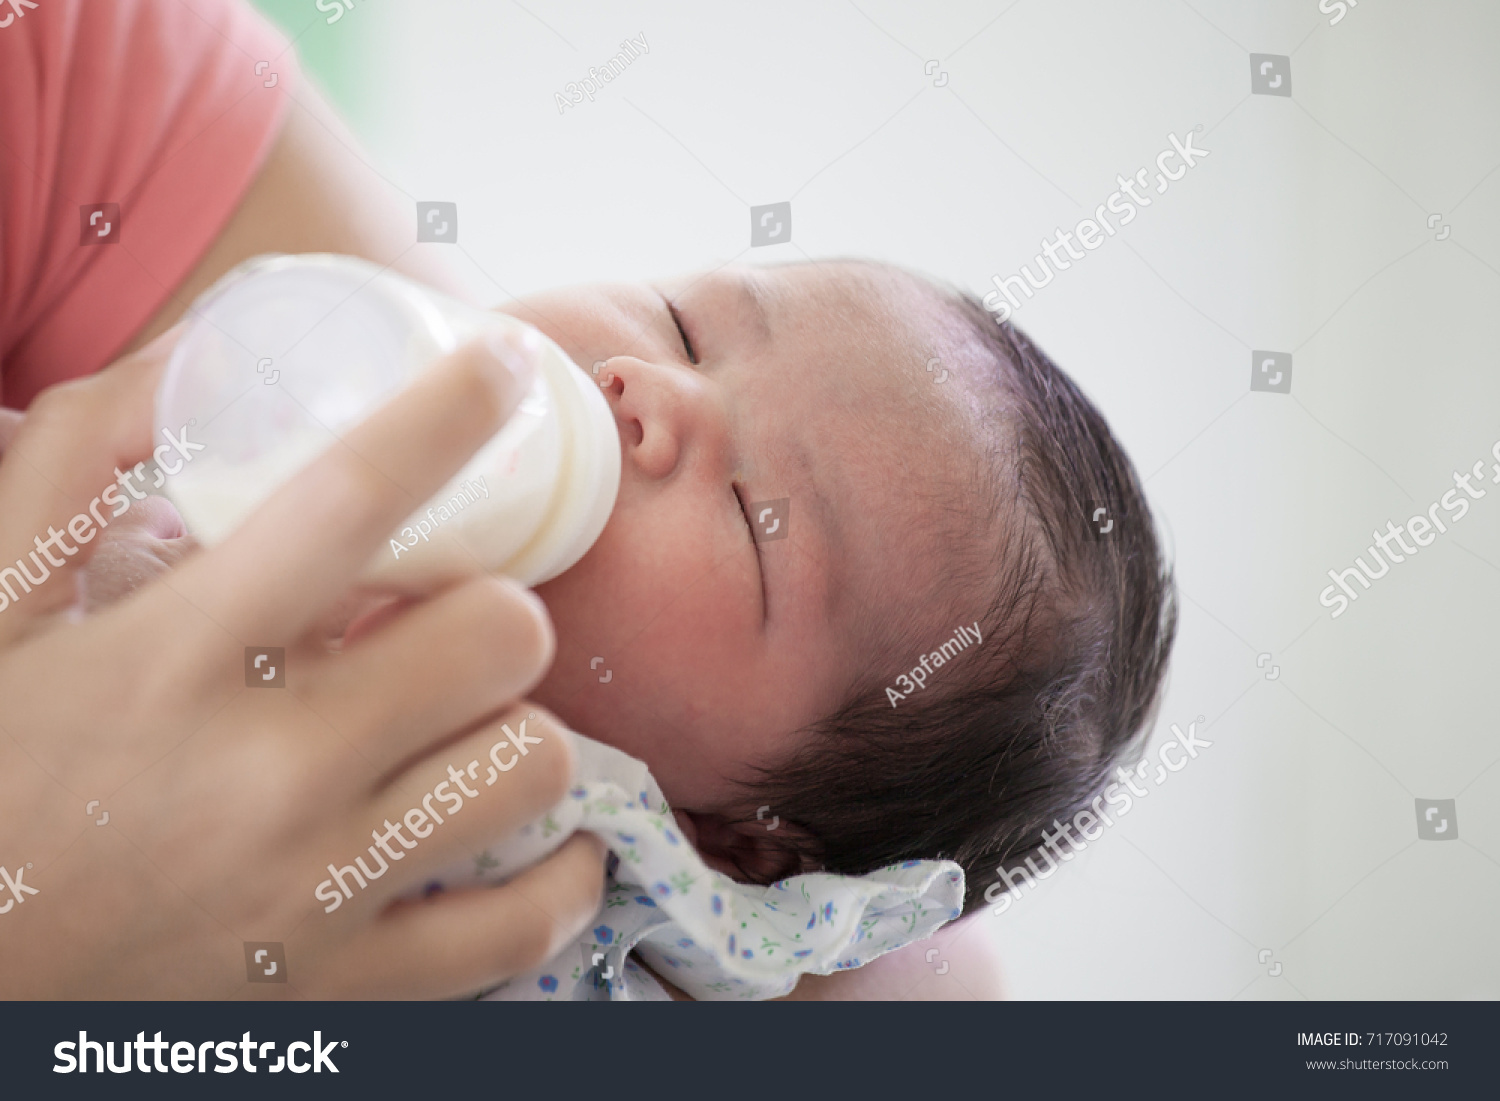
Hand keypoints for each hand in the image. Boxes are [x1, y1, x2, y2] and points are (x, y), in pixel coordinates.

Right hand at [0, 324, 604, 997]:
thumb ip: (75, 465)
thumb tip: (191, 356)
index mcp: (174, 657)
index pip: (351, 499)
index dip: (450, 412)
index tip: (503, 365)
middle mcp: (265, 772)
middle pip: (495, 636)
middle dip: (490, 605)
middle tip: (449, 620)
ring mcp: (317, 890)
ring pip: (530, 767)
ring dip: (518, 729)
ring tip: (472, 726)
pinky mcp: (347, 988)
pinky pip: (525, 927)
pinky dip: (562, 878)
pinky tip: (547, 841)